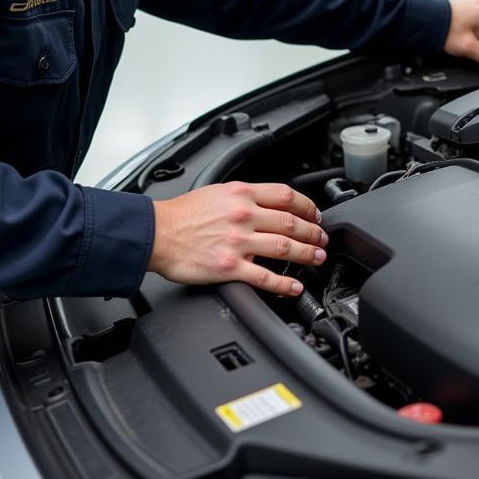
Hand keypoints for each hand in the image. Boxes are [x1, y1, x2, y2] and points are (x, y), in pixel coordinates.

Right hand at [148, 181, 326, 295]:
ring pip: (284, 248)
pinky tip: (294, 287)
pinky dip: (284, 284)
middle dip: (313, 233)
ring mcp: (238, 242)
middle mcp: (243, 215)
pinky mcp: (229, 267)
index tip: (315, 215)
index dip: (308, 206)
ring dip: (306, 255)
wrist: (156, 232)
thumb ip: (243, 196)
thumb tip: (266, 202)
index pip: (286, 196)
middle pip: (291, 222)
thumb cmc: (181, 214)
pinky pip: (264, 277)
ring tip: (317, 259)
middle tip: (322, 240)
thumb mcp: (216, 191)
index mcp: (241, 194)